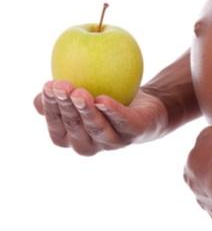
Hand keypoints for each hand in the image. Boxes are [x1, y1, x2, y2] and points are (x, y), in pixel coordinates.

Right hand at [33, 80, 167, 155]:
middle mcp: (91, 144)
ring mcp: (113, 142)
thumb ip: (64, 97)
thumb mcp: (84, 96)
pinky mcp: (134, 133)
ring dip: (86, 111)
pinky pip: (122, 122)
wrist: (147, 107)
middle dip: (66, 107)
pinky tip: (103, 99)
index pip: (56, 127)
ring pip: (97, 128)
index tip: (49, 86)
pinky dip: (112, 111)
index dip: (50, 108)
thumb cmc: (108, 100)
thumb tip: (46, 90)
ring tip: (79, 92)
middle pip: (75, 128)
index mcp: (73, 139)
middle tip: (62, 86)